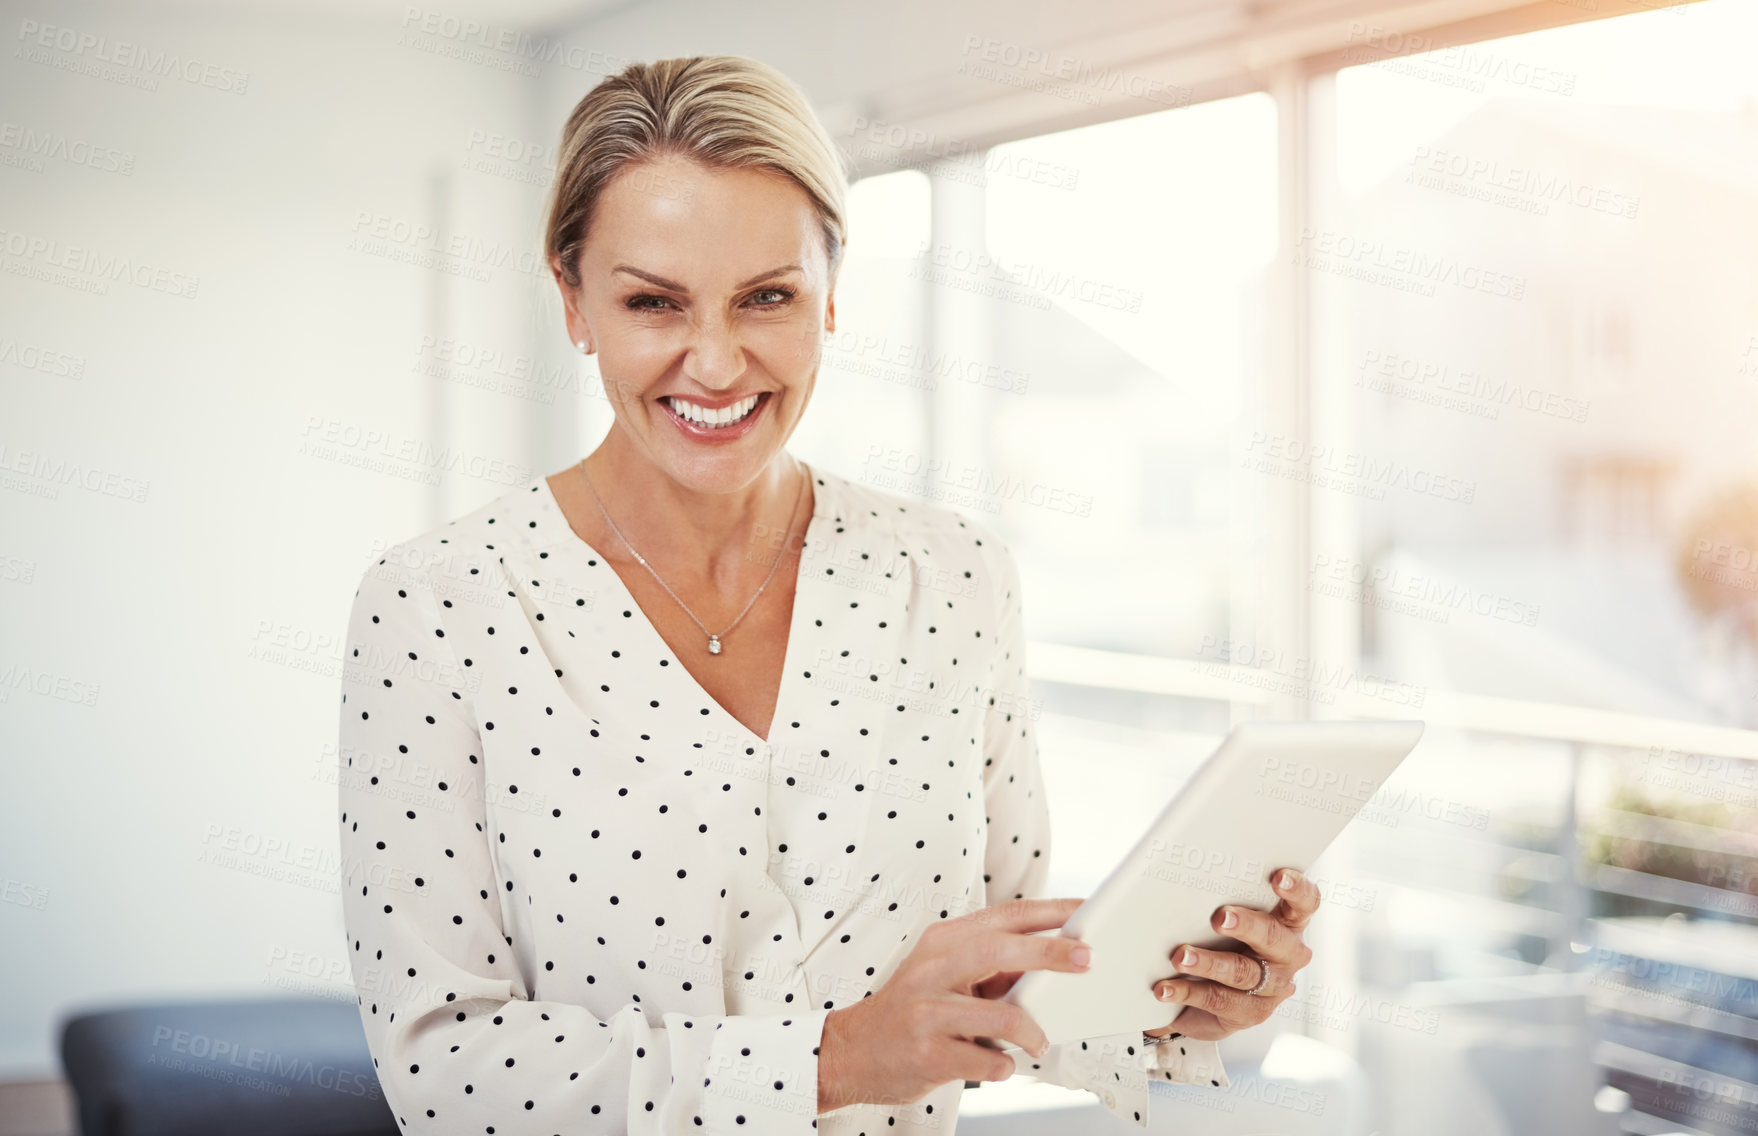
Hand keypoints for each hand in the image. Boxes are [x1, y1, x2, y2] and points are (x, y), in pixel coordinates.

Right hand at [817, 897, 1091, 1111]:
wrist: (851, 1052)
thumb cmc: (911, 1011)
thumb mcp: (945, 975)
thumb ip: (991, 967)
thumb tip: (1051, 963)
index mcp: (941, 941)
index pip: (1003, 916)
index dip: (1048, 912)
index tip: (1086, 912)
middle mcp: (931, 969)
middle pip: (998, 949)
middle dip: (1049, 952)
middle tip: (1086, 959)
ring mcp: (927, 1011)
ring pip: (998, 1014)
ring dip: (1031, 1030)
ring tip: (1039, 1041)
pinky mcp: (926, 1053)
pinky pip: (985, 1061)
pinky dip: (1002, 1065)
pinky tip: (998, 1063)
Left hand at [1143, 867, 1319, 1041]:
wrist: (1204, 999)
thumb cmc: (1218, 944)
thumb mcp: (1224, 920)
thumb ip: (1220, 902)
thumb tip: (1185, 886)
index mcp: (1287, 923)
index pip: (1304, 903)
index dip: (1296, 890)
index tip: (1278, 878)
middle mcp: (1288, 955)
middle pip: (1273, 937)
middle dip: (1246, 926)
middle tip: (1220, 918)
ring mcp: (1273, 987)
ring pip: (1243, 972)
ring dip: (1208, 962)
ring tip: (1180, 956)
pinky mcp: (1251, 1013)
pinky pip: (1219, 1000)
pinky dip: (1188, 991)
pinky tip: (1166, 988)